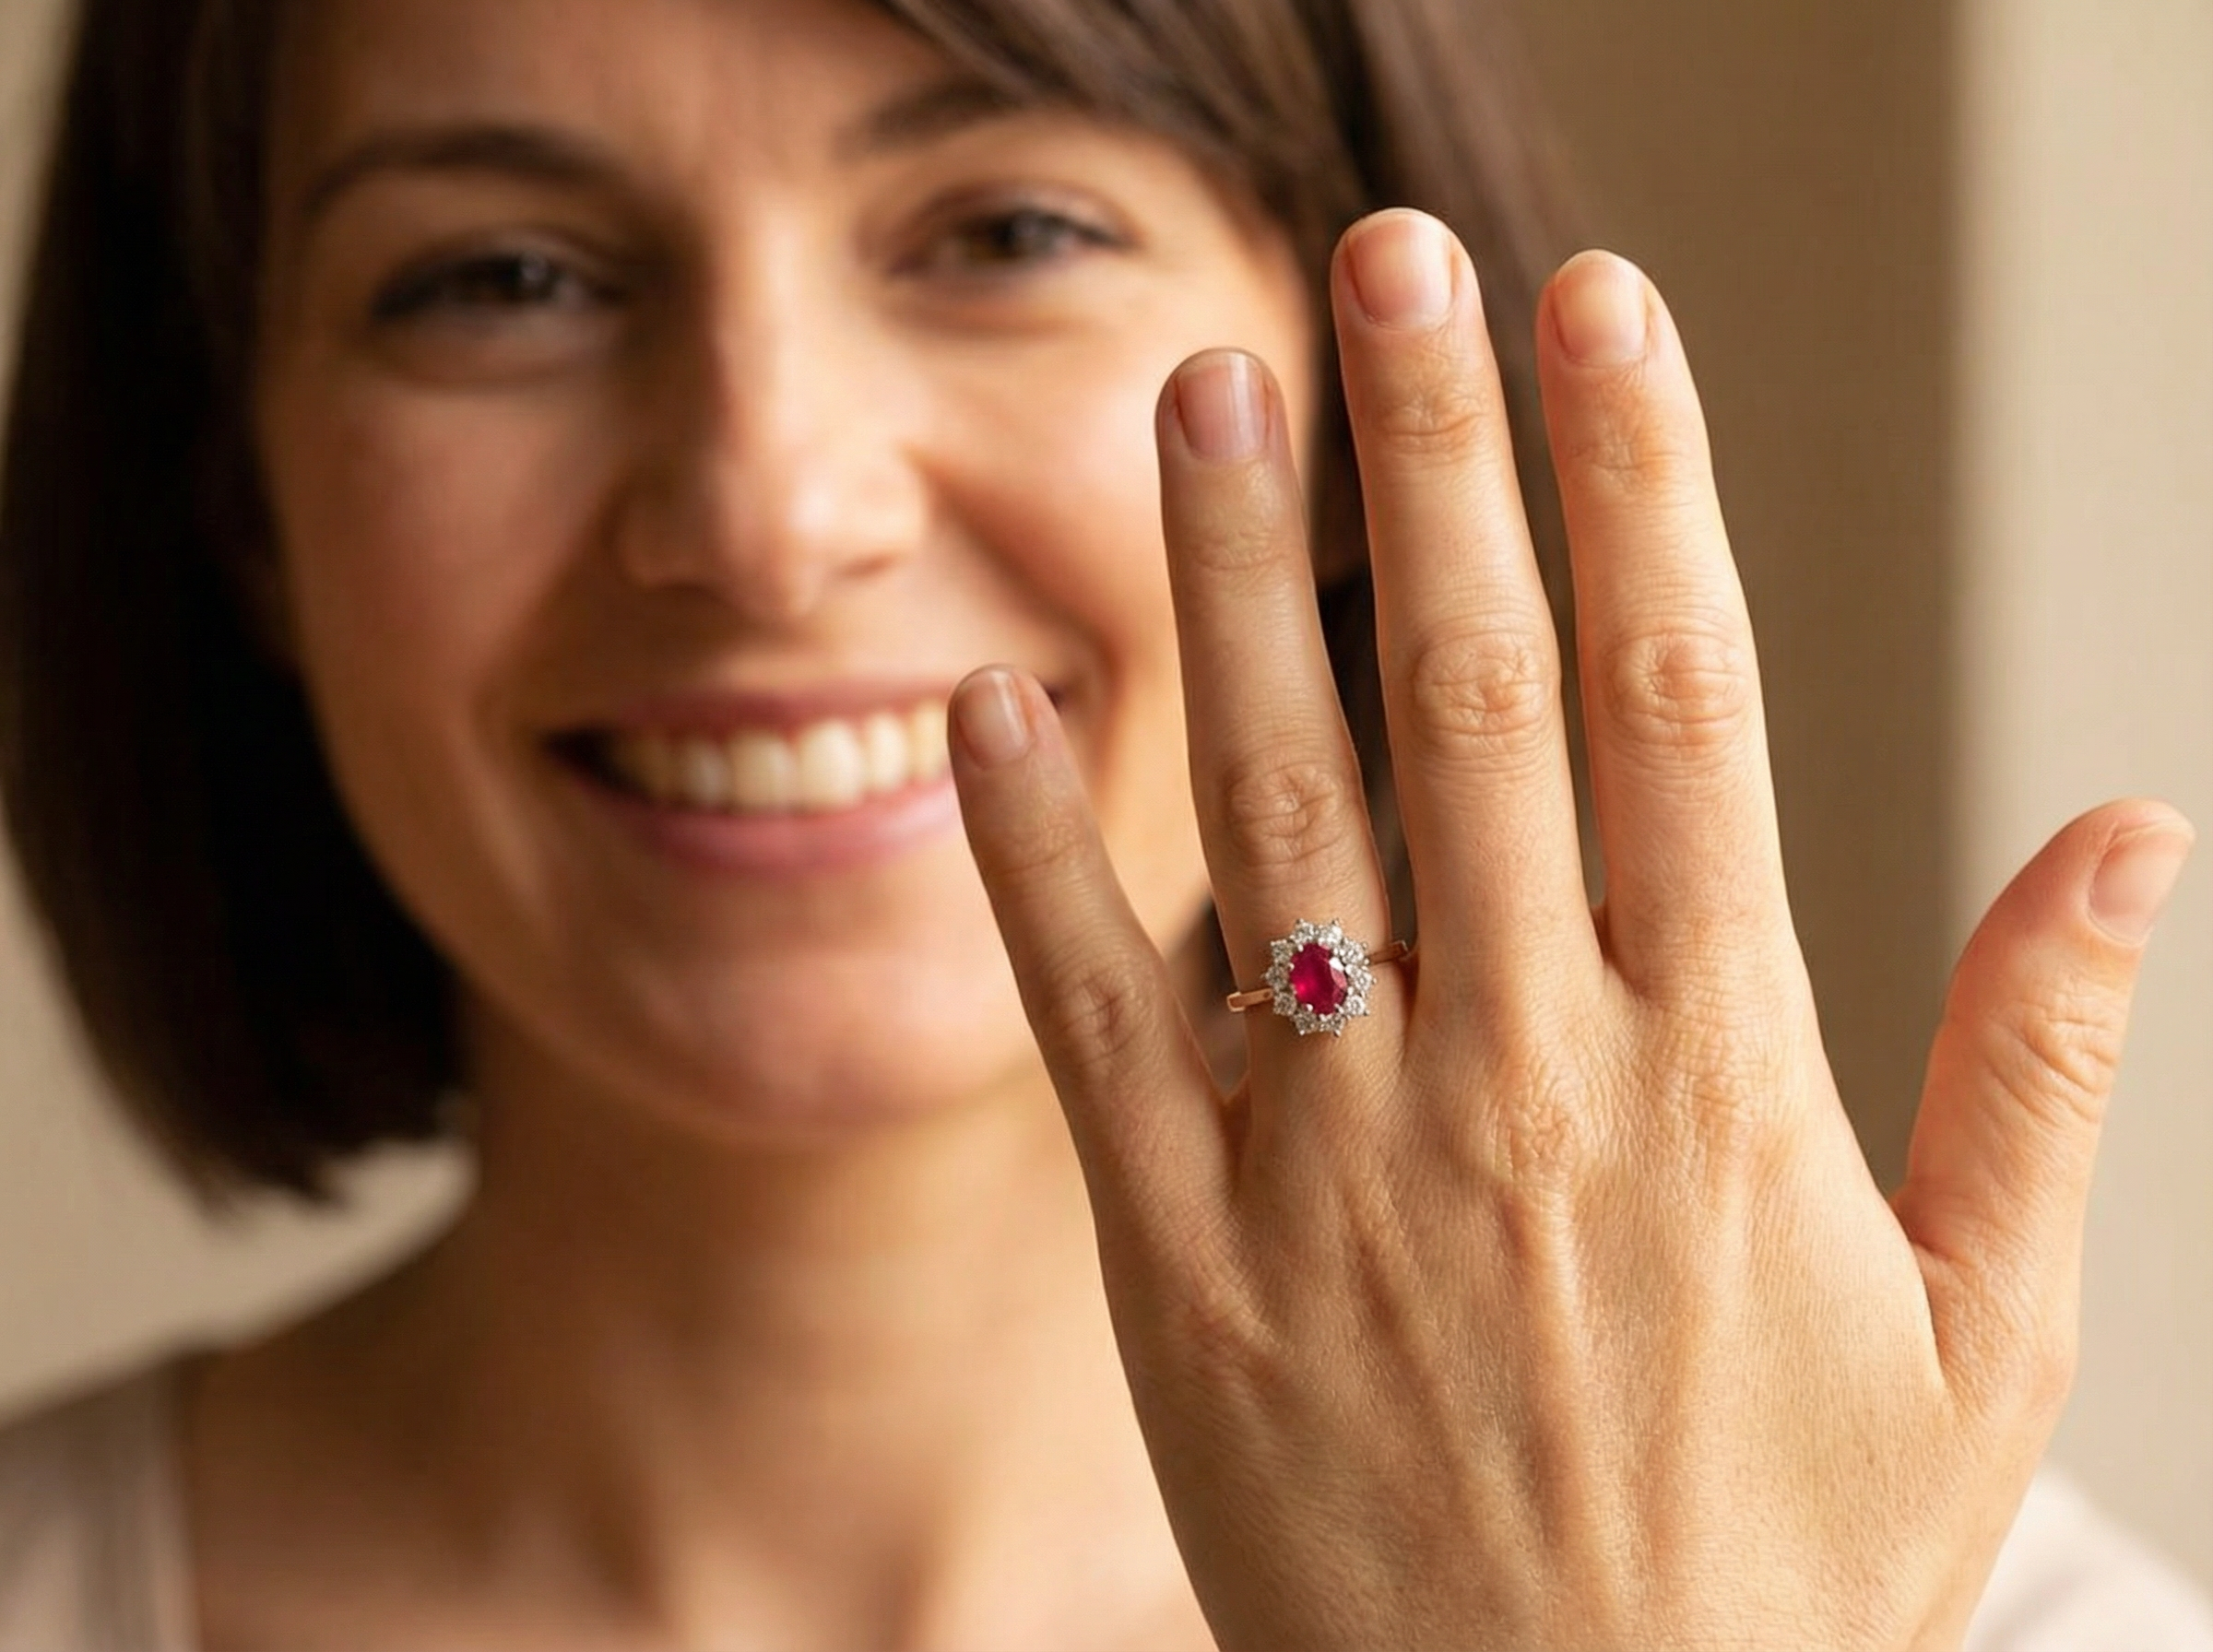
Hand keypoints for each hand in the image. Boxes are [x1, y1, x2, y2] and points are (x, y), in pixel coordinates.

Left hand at [949, 209, 2194, 1650]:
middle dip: (1430, 454)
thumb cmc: (1782, 1581)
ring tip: (1203, 390)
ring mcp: (1330, 1160)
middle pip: (1465, 697)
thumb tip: (2126, 831)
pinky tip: (988, 703)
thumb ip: (2036, 1074)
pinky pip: (1089, 1019)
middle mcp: (1516, 1076)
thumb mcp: (1979, 1348)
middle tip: (1390, 255)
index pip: (1675, 705)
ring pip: (1272, 811)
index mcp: (1717, 1074)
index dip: (1635, 486)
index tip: (1597, 313)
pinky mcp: (1179, 1258)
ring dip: (1230, 587)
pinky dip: (1033, 857)